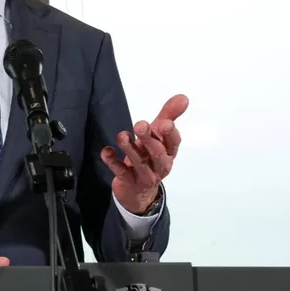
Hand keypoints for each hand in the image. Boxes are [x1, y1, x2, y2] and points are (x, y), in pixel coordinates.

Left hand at [101, 94, 188, 214]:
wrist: (138, 193)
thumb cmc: (150, 158)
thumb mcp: (158, 137)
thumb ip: (168, 116)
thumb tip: (183, 97)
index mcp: (169, 153)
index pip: (173, 143)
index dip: (170, 134)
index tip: (165, 122)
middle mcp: (159, 165)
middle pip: (157, 153)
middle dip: (149, 138)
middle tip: (140, 125)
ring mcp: (144, 175)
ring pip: (139, 162)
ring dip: (130, 148)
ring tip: (122, 136)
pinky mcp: (128, 182)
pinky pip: (121, 172)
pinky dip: (113, 161)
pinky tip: (106, 151)